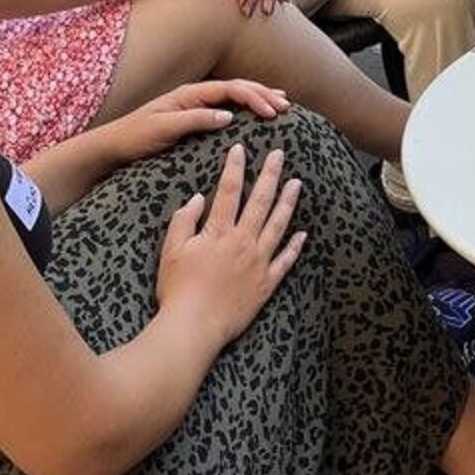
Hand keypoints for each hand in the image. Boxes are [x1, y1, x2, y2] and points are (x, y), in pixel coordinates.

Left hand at [108, 79, 290, 170]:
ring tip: (280, 103)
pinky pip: (226, 107)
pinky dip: (245, 108)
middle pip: (236, 88)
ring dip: (257, 98)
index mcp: (189, 94)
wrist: (113, 146)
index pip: (230, 89)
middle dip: (262, 94)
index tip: (272, 111)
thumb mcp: (164, 129)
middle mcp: (194, 95)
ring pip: (233, 96)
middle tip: (285, 106)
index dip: (253, 97)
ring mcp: (194, 105)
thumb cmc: (135, 137)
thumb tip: (228, 116)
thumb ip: (195, 120)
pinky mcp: (193, 118)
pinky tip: (257, 114)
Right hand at [155, 138, 305, 350]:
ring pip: (278, 225)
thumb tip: (198, 198)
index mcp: (219, 233)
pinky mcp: (266, 284)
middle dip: (270, 174)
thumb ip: (184, 221)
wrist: (194, 326)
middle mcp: (243, 243)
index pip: (229, 191)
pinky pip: (285, 261)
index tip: (240, 148)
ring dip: (288, 202)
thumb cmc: (177, 289)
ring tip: (297, 183)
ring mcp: (258, 263)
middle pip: (260, 201)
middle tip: (280, 154)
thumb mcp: (171, 251)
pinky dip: (295, 247)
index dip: (235, 167)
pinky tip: (303, 233)